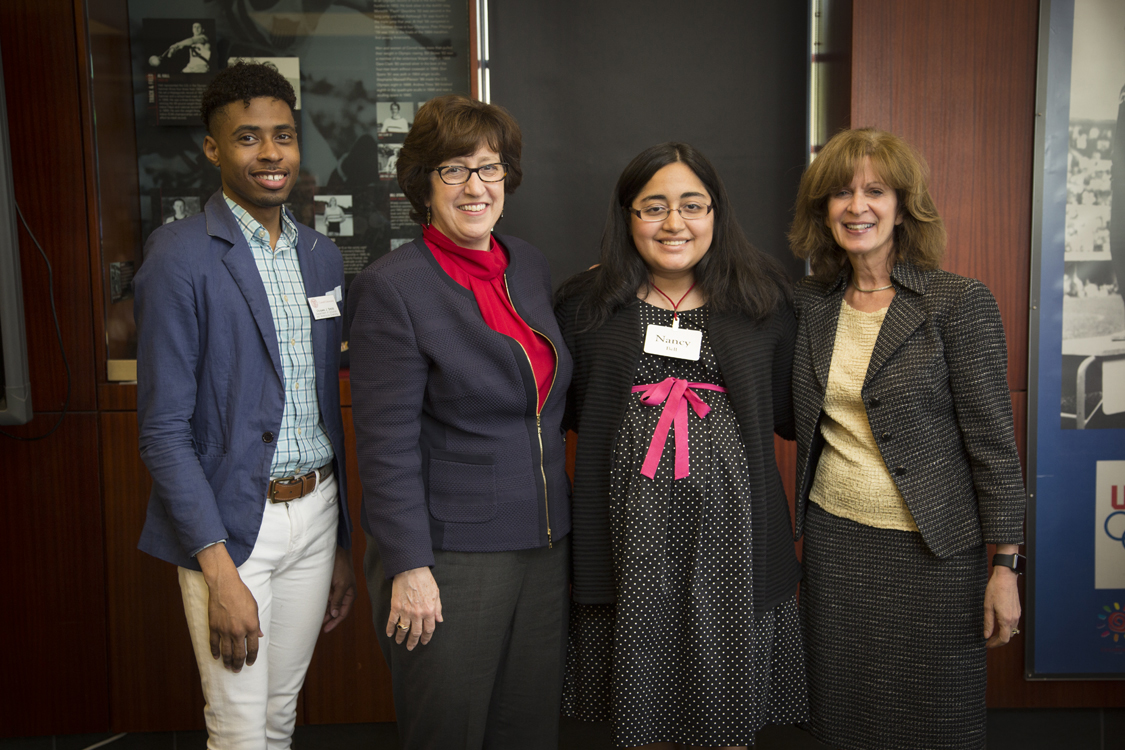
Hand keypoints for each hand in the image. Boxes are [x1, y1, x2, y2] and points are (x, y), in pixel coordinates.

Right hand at [196, 544, 261, 671]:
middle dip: (239, 664)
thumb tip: (260, 636)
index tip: (250, 663)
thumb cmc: (242, 595)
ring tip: (228, 667)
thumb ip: (257, 624)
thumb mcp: (255, 608)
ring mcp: (225, 630)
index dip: (252, 658)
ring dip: (228, 662)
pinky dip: (215, 652)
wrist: (225, 586)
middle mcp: (238, 631)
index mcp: (251, 626)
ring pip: (226, 652)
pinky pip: (214, 644)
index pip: (253, 648)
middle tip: (238, 670)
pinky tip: (216, 657)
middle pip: (239, 653)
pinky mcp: (214, 627)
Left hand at [322, 546, 356, 632]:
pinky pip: (324, 599)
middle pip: (335, 611)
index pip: (343, 613)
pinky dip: (320, 604)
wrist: (337, 553)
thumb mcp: (341, 585)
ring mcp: (336, 591)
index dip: (335, 622)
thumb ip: (338, 599)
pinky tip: (314, 608)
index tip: (325, 629)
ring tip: (314, 619)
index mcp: (350, 596)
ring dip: (323, 612)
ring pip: (329, 606)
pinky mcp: (329, 587)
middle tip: (317, 626)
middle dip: (328, 619)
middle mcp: (343, 595)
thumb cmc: (341, 568)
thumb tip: (335, 614)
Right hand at [386, 566, 441, 650]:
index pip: (429, 629)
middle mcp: (418, 614)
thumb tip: (439, 620)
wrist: (411, 569)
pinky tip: (389, 633)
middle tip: (410, 647)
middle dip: (413, 642)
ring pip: (403, 630)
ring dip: (401, 638)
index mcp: (429, 611)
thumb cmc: (425, 580)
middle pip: (416, 633)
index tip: (424, 642)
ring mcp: (406, 611)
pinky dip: (390, 629)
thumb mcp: (436, 593)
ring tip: (399, 642)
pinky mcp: (396, 607)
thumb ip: (438, 608)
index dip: (426, 638)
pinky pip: (392, 621)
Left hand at [983, 552, 1021, 647]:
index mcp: (1006, 619)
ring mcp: (1017, 614)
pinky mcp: (1018, 610)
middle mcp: (1014, 619)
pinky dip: (1006, 628)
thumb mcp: (987, 607)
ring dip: (1002, 634)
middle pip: (1008, 636)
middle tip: (988, 641)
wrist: (1006, 577)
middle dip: (998, 640)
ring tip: (992, 634)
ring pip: (1011, 630)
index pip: (1003, 639)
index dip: (995, 644)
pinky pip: (1013, 623)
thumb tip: (986, 635)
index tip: (987, 645)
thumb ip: (988, 623)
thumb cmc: (995, 589)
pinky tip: (999, 625)